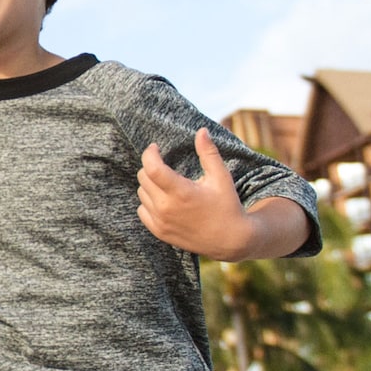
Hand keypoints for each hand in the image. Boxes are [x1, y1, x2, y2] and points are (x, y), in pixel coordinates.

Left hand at [138, 128, 264, 258]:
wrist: (229, 240)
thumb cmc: (227, 205)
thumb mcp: (221, 177)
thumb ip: (208, 153)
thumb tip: (201, 131)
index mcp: (181, 192)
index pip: (151, 167)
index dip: (150, 153)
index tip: (156, 147)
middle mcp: (166, 208)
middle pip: (143, 177)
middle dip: (151, 166)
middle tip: (164, 164)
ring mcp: (161, 221)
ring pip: (141, 192)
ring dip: (150, 184)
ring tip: (167, 183)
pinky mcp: (159, 232)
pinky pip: (142, 210)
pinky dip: (148, 201)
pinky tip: (163, 199)